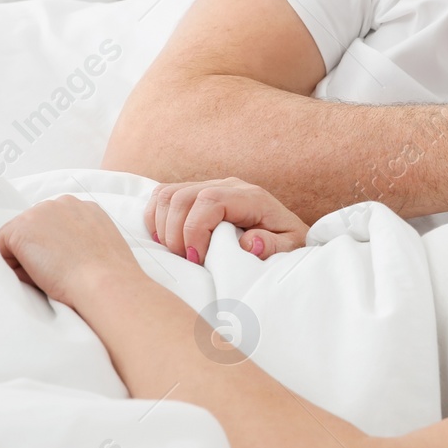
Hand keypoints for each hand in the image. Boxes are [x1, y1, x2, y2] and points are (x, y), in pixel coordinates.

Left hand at [0, 196, 143, 305]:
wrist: (104, 282)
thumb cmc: (107, 276)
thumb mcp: (100, 246)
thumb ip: (80, 238)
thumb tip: (59, 252)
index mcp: (84, 208)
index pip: (53, 226)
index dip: (53, 250)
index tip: (66, 266)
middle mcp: (61, 203)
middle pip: (34, 230)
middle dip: (39, 251)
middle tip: (59, 273)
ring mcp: (39, 212)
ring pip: (18, 239)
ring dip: (27, 258)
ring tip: (51, 274)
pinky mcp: (20, 228)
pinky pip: (2, 249)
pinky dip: (14, 266)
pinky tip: (38, 274)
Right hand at [147, 177, 310, 261]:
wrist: (286, 232)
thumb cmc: (285, 243)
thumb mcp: (291, 248)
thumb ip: (274, 246)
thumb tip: (250, 242)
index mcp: (251, 197)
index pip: (210, 200)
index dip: (195, 229)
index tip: (197, 258)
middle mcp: (228, 186)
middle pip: (184, 196)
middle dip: (176, 233)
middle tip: (188, 260)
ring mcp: (210, 187)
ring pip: (169, 194)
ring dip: (163, 227)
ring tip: (178, 253)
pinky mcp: (197, 193)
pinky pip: (164, 196)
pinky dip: (156, 218)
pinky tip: (167, 240)